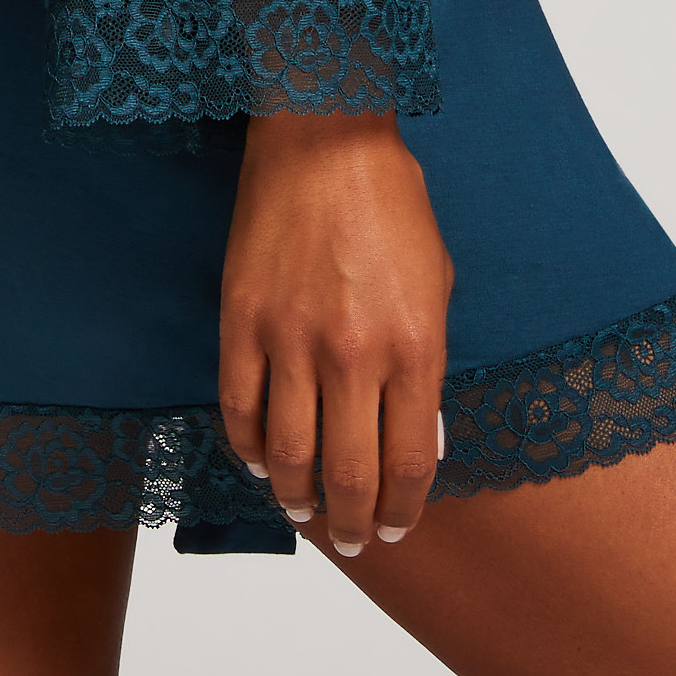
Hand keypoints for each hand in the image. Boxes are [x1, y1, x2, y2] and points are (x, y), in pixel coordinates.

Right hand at [217, 110, 452, 556]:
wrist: (325, 136)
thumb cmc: (391, 202)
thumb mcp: (436, 284)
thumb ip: (426, 364)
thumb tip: (413, 435)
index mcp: (414, 347)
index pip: (407, 464)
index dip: (401, 511)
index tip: (394, 527)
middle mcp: (353, 353)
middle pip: (348, 475)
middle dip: (351, 523)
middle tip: (350, 539)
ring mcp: (291, 337)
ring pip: (287, 454)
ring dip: (296, 498)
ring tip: (304, 510)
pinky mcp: (241, 317)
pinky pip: (239, 406)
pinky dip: (247, 446)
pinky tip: (260, 459)